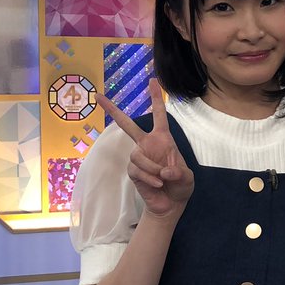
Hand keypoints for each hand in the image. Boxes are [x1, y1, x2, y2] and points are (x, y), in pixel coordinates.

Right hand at [97, 79, 193, 219]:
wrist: (171, 204)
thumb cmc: (181, 186)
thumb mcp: (187, 178)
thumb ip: (179, 173)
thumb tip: (165, 171)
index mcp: (163, 139)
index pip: (159, 115)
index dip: (156, 98)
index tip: (152, 80)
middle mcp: (147, 145)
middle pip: (127, 125)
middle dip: (113, 110)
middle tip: (98, 96)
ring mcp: (138, 157)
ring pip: (137, 155)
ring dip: (152, 168)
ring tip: (163, 178)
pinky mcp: (133, 171)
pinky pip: (136, 170)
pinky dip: (149, 178)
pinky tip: (158, 184)